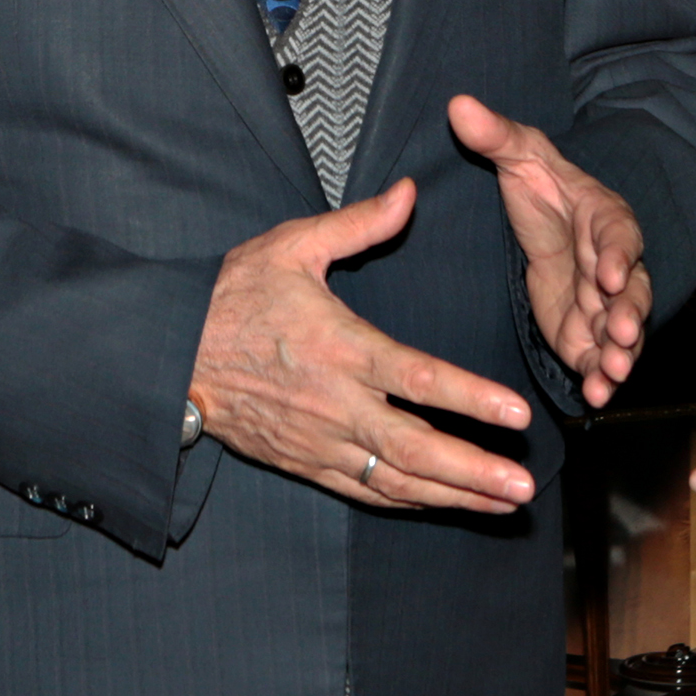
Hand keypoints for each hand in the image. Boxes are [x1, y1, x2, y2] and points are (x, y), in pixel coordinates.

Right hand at [190, 177, 538, 512]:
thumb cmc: (232, 294)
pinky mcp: (305, 463)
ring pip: (396, 481)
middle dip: (475, 471)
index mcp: (339, 346)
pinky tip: (447, 503)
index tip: (517, 415)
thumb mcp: (290, 245)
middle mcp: (335, 402)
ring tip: (504, 503)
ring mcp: (320, 440)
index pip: (418, 379)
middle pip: (415, 449)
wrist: (169, 354)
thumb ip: (358, 223)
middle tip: (525, 487)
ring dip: (454, 496)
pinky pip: (365, 491)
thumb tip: (408, 192)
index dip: (471, 399)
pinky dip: (410, 502)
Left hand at [449, 94, 650, 406]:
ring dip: (619, 354)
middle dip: (628, 315)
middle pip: (630, 291)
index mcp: (604, 217)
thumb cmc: (539, 184)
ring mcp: (602, 303)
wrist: (542, 220)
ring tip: (611, 376)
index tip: (608, 272)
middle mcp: (614, 263)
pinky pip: (598, 356)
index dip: (618, 253)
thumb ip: (495, 135)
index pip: (618, 234)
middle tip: (620, 335)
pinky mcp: (584, 330)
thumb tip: (458, 104)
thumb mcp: (519, 155)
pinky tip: (594, 397)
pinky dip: (599, 377)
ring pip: (620, 331)